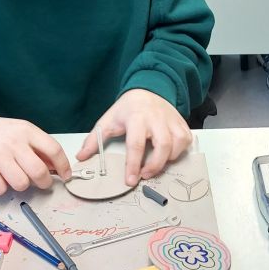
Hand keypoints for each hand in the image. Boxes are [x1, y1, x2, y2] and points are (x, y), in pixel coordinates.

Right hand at [0, 115, 72, 195]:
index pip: (54, 150)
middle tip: (41, 183)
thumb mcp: (19, 132)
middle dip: (44, 183)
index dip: (63, 166)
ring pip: (21, 184)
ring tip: (12, 175)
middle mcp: (13, 142)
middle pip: (39, 172)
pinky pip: (1, 189)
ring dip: (19, 185)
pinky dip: (0, 187)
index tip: (66, 176)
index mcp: (26, 131)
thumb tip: (56, 167)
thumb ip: (38, 147)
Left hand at [76, 89, 192, 186]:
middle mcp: (156, 118)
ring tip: (156, 164)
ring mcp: (171, 120)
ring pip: (178, 143)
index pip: (136, 144)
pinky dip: (180, 151)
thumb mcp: (107, 121)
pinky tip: (169, 154)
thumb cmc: (128, 109)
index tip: (130, 180)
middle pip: (163, 144)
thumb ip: (94, 140)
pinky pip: (186, 139)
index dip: (133, 164)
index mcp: (136, 117)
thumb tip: (81, 157)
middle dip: (155, 165)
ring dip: (169, 158)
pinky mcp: (181, 122)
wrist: (148, 89)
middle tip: (145, 175)